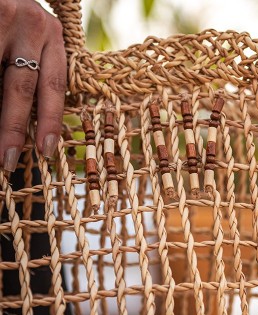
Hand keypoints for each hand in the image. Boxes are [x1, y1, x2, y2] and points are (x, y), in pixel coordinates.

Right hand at [0, 0, 65, 171]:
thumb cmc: (12, 21)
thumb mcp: (31, 41)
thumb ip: (34, 72)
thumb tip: (30, 125)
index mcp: (53, 36)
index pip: (55, 86)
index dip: (50, 121)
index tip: (46, 150)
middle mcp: (32, 23)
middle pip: (22, 87)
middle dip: (13, 127)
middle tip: (8, 159)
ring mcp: (3, 13)